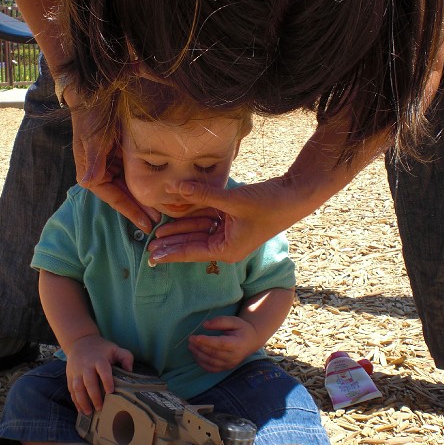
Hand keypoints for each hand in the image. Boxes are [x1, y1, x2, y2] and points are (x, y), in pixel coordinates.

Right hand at [64, 334, 133, 414]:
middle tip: (100, 408)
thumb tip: (130, 370)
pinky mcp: (70, 376)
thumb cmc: (101, 349)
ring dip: (82, 401)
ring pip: (77, 388)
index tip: (111, 392)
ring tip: (89, 412)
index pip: (103, 370)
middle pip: (89, 382)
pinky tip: (80, 409)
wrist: (80, 342)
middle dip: (94, 396)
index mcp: (99, 359)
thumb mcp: (114, 349)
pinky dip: (75, 400)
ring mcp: (76, 371)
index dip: (107, 381)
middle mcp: (86, 365)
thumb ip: (125, 357)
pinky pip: (71, 389)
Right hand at [69, 102, 160, 232]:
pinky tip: (159, 185)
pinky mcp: (120, 152)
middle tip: (160, 220)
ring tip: (162, 207)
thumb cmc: (91, 114)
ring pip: (129, 185)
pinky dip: (145, 179)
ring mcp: (111, 161)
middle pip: (122, 195)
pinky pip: (133, 171)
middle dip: (140, 207)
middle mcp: (100, 169)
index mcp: (91, 171)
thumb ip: (94, 161)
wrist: (94, 90)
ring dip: (143, 196)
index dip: (130, 210)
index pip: (112, 197)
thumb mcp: (93, 137)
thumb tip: (89, 183)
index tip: (146, 223)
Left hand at [147, 177, 292, 263]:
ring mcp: (230, 233)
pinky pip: (208, 219)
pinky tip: (178, 212)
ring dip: (180, 229)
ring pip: (199, 231)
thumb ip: (202, 194)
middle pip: (192, 244)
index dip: (170, 253)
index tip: (152, 258)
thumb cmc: (269, 203)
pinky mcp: (232, 220)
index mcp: (227, 249)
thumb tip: (175, 186)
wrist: (295, 195)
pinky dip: (194, 215)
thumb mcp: (233, 200)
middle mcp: (227, 245)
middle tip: (148, 247)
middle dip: (171, 243)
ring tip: (157, 232)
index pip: (191, 252)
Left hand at [188, 316, 258, 371]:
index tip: (194, 337)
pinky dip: (202, 363)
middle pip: (214, 353)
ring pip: (211, 362)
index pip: (220, 344)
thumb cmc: (242, 329)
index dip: (206, 341)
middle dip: (200, 347)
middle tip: (190, 339)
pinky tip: (196, 355)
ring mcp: (230, 364)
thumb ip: (220, 321)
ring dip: (198, 355)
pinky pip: (212, 369)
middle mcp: (234, 356)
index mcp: (238, 344)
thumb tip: (204, 325)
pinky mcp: (226, 368)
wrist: (251, 341)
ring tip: (191, 346)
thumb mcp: (234, 320)